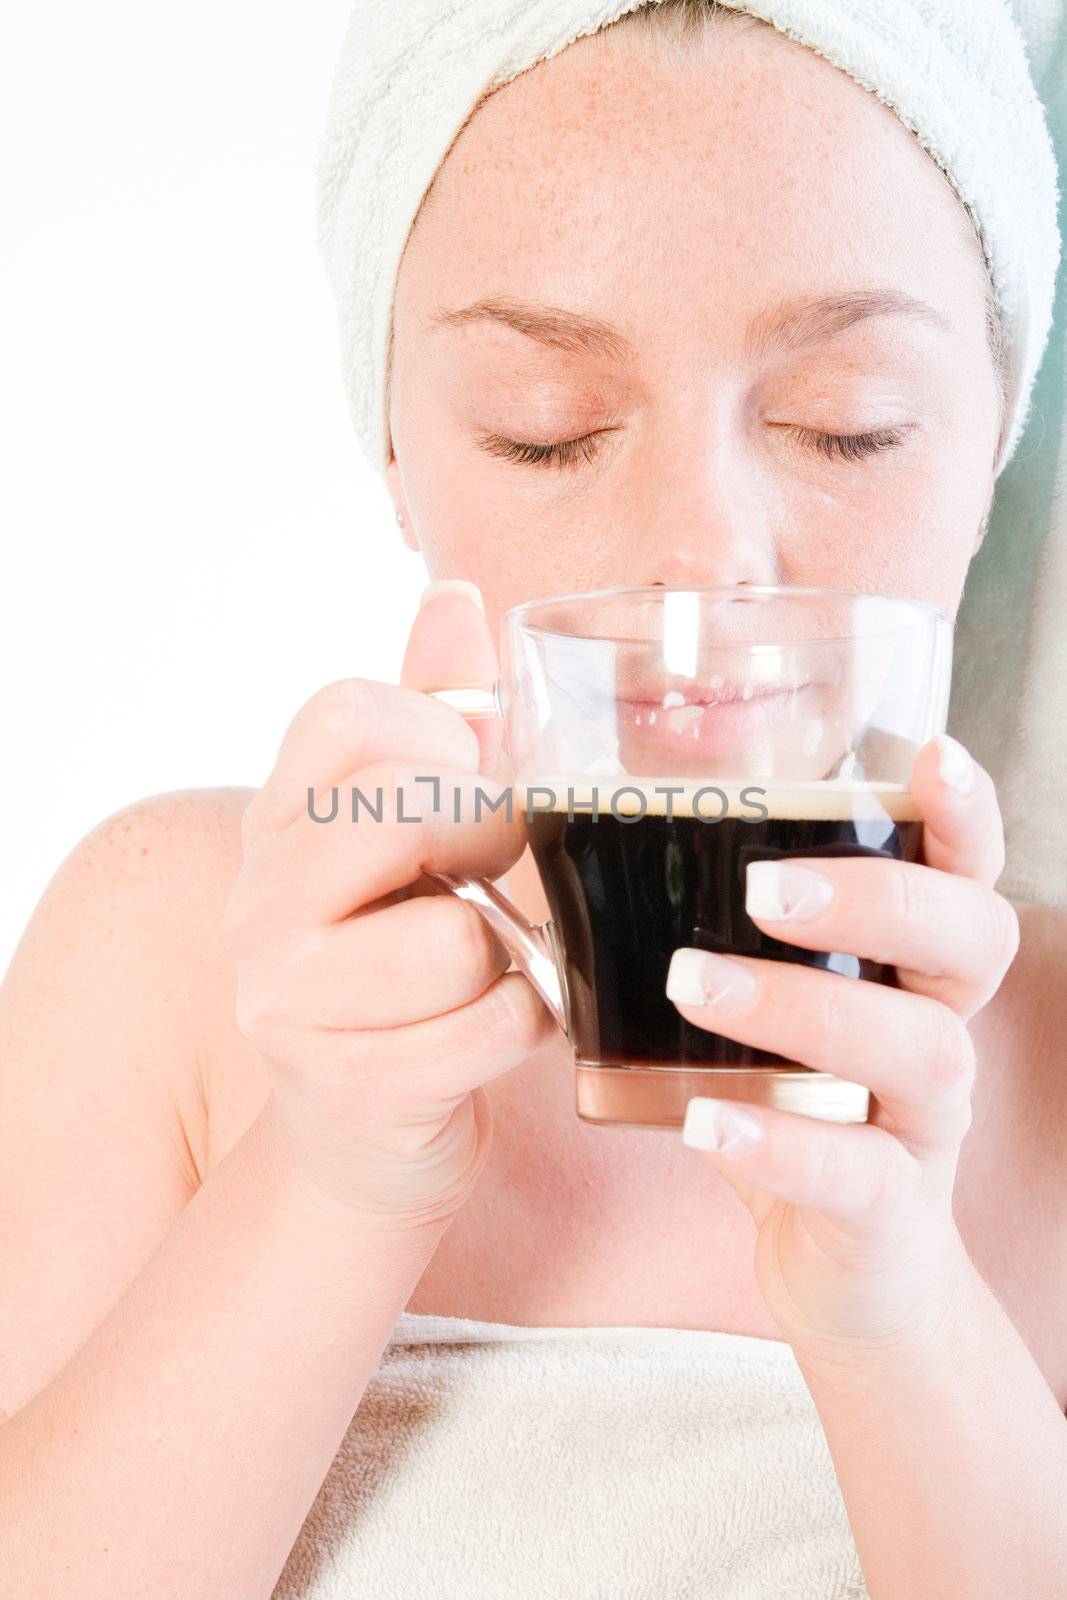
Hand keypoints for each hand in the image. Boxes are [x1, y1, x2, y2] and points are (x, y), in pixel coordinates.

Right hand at [223, 583, 555, 1239]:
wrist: (361, 1123)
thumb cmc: (399, 948)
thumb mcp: (407, 826)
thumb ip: (431, 709)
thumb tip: (453, 594)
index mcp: (279, 812)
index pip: (352, 712)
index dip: (446, 737)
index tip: (474, 785)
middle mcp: (257, 897)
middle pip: (405, 809)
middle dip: (489, 837)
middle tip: (495, 871)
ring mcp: (286, 996)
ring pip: (457, 937)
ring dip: (510, 954)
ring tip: (487, 966)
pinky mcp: (344, 1085)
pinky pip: (489, 1027)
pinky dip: (524, 1024)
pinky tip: (493, 1026)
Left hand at [666, 735, 1019, 1365]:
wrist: (852, 1271)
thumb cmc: (798, 1110)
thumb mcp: (770, 1017)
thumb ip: (718, 941)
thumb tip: (587, 849)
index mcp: (914, 968)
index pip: (963, 874)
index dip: (964, 814)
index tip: (932, 753)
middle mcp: (939, 1028)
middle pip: (970, 941)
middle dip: (878, 898)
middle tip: (764, 889)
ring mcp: (925, 1122)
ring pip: (918, 1048)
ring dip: (803, 1008)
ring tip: (692, 983)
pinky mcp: (889, 1209)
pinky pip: (856, 1173)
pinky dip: (780, 1145)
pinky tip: (705, 1122)